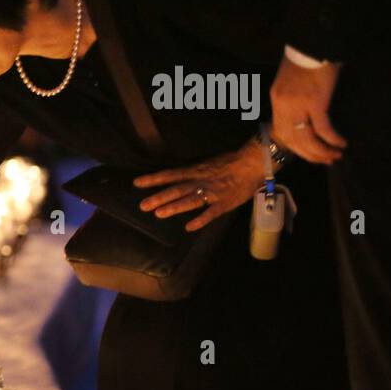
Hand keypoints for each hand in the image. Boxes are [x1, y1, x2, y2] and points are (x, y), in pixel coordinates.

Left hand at [133, 143, 262, 231]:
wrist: (253, 163)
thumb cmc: (231, 162)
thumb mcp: (207, 163)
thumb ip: (192, 172)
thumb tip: (177, 177)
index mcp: (196, 171)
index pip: (170, 174)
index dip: (153, 179)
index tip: (137, 183)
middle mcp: (200, 181)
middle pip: (176, 189)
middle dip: (159, 197)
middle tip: (143, 205)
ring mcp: (212, 193)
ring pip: (190, 200)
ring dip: (174, 207)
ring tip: (159, 213)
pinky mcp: (224, 203)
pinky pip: (211, 212)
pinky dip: (200, 220)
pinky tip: (189, 227)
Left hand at [269, 57, 345, 163]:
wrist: (310, 44)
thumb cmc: (303, 61)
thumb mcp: (288, 82)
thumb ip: (290, 100)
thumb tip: (302, 118)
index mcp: (276, 101)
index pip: (282, 133)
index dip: (297, 148)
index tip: (309, 155)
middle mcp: (284, 106)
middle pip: (294, 140)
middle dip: (310, 154)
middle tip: (325, 161)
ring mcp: (298, 105)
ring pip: (307, 138)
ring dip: (322, 151)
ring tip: (335, 156)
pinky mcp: (315, 102)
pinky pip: (323, 128)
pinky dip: (332, 139)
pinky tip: (341, 143)